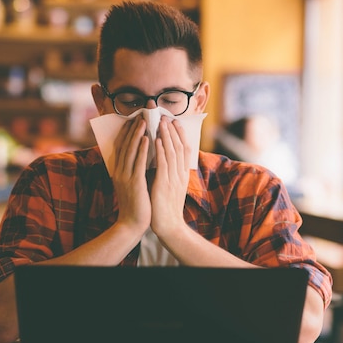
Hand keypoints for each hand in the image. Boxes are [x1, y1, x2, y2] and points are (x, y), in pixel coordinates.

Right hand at [110, 116, 150, 233]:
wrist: (131, 224)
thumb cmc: (135, 205)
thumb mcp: (131, 184)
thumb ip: (133, 170)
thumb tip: (142, 156)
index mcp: (118, 171)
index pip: (121, 146)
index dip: (127, 132)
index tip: (134, 119)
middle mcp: (119, 171)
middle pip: (125, 145)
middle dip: (132, 128)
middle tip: (140, 114)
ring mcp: (125, 177)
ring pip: (130, 151)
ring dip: (137, 134)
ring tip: (144, 121)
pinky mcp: (134, 183)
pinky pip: (138, 163)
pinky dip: (142, 149)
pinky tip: (147, 139)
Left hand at [150, 118, 190, 238]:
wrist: (169, 227)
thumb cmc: (166, 208)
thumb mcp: (171, 187)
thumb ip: (169, 173)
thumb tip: (162, 159)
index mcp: (182, 175)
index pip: (184, 150)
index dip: (180, 135)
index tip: (175, 122)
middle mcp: (180, 174)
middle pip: (179, 147)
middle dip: (173, 130)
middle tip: (168, 116)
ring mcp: (174, 179)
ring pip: (172, 152)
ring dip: (167, 136)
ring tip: (162, 122)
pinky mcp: (165, 184)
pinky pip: (164, 164)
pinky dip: (162, 151)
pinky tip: (158, 140)